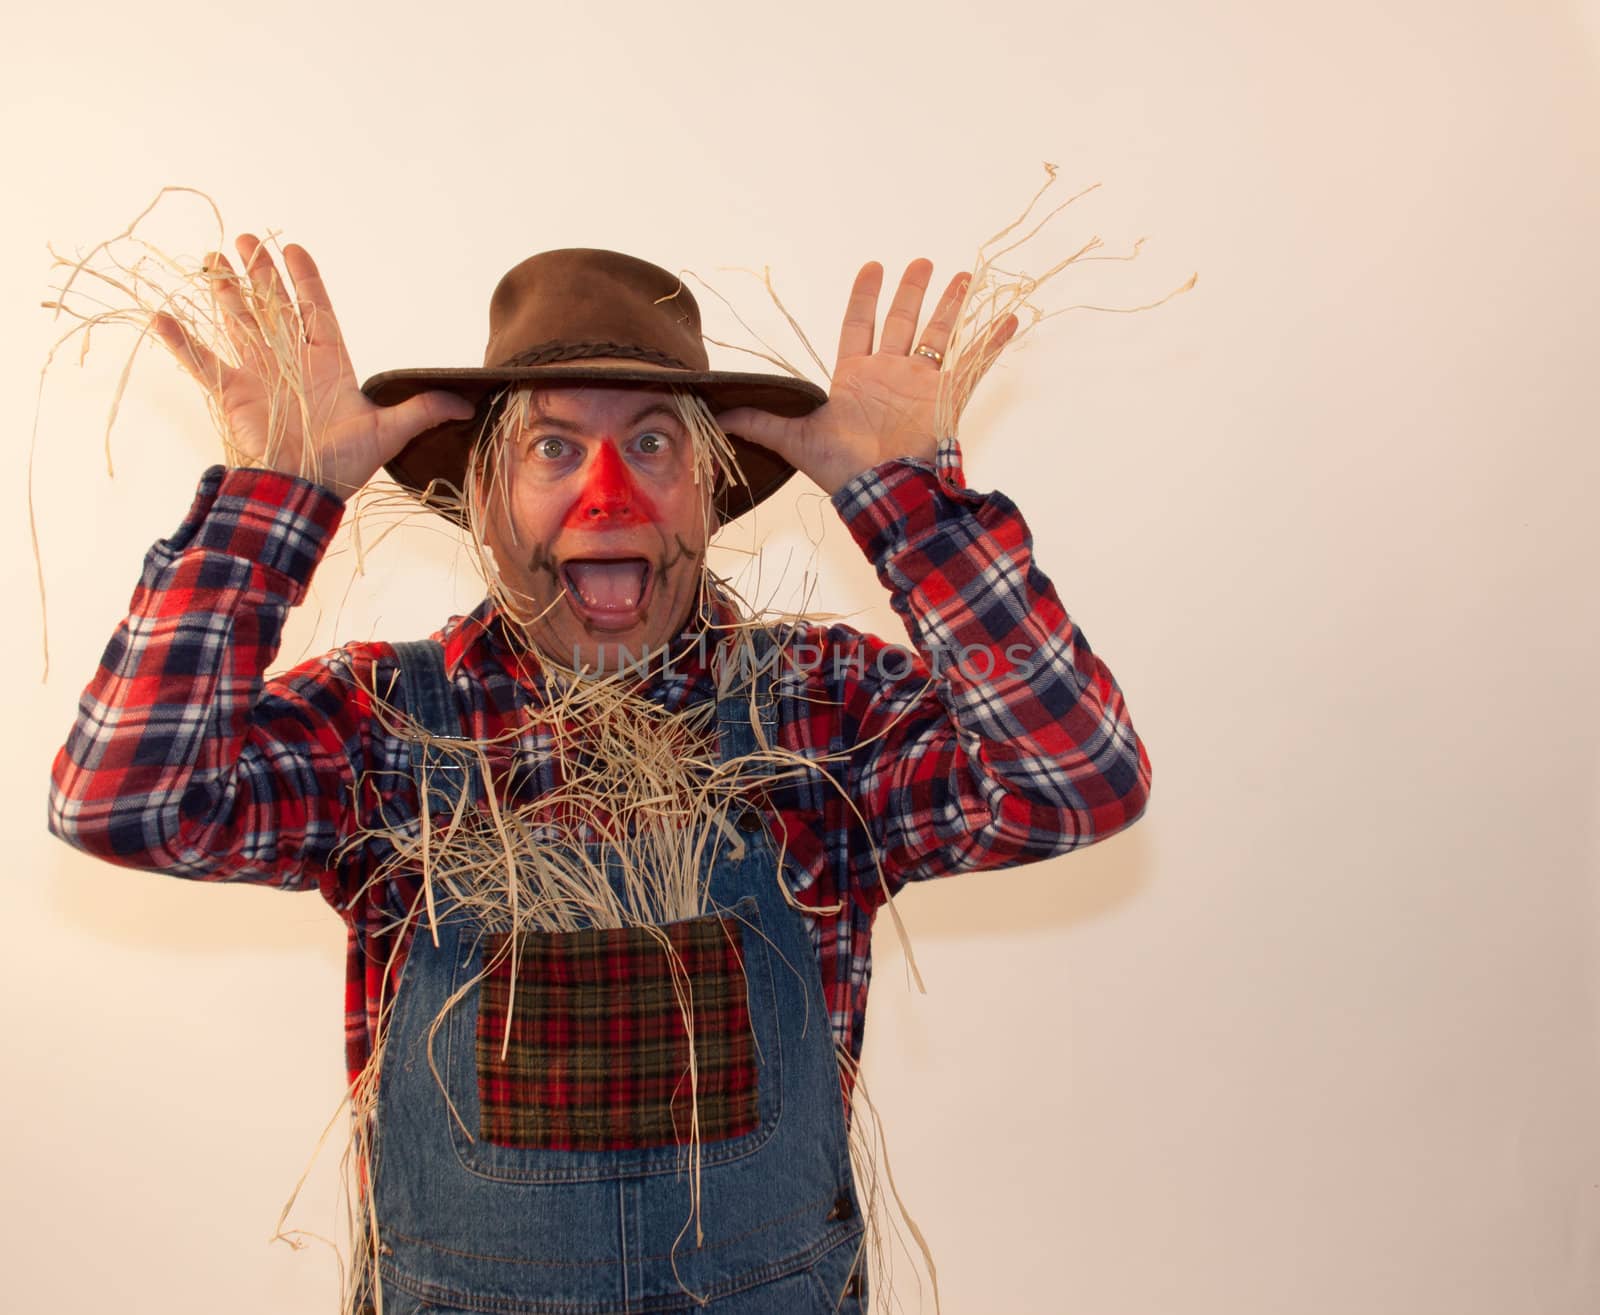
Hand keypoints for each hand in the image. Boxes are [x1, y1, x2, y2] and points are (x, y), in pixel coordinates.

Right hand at [151, 235, 473, 497]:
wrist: (302, 491)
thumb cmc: (344, 463)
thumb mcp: (388, 432)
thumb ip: (421, 410)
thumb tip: (465, 403)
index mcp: (327, 363)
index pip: (315, 310)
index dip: (305, 280)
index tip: (295, 248)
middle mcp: (290, 362)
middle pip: (273, 307)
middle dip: (261, 273)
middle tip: (246, 238)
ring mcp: (258, 375)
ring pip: (238, 323)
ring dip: (224, 293)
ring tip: (212, 260)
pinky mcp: (232, 394)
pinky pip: (202, 363)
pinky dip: (182, 342)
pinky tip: (162, 317)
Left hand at [715, 259, 1016, 495]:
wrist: (885, 490)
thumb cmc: (842, 468)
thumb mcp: (793, 437)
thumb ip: (760, 419)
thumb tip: (715, 409)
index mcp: (856, 378)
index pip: (859, 325)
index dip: (865, 296)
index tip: (873, 267)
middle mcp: (892, 376)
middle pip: (905, 322)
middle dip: (913, 291)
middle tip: (924, 262)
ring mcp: (922, 385)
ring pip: (940, 335)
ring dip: (952, 306)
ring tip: (965, 277)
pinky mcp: (948, 398)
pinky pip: (974, 364)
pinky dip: (991, 342)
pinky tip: (1007, 318)